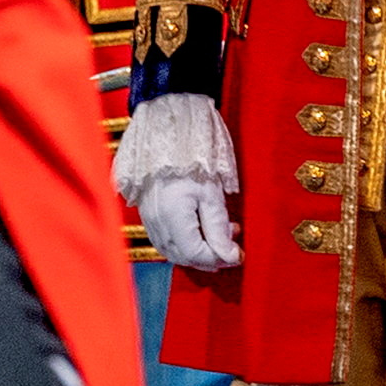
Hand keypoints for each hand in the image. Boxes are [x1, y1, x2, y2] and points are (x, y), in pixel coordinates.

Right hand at [112, 93, 238, 269]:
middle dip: (209, 256)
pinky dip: (182, 240)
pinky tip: (199, 228)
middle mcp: (155, 221)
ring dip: (196, 249)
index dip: (219, 258)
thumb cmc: (192, 154)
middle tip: (232, 247)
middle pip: (182, 256)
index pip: (196, 254)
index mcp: (172, 217)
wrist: (167, 127)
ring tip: (222, 233)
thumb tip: (229, 258)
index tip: (238, 254)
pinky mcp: (146, 210)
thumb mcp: (212, 192)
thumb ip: (219, 228)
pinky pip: (163, 237)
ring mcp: (148, 217)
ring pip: (172, 249)